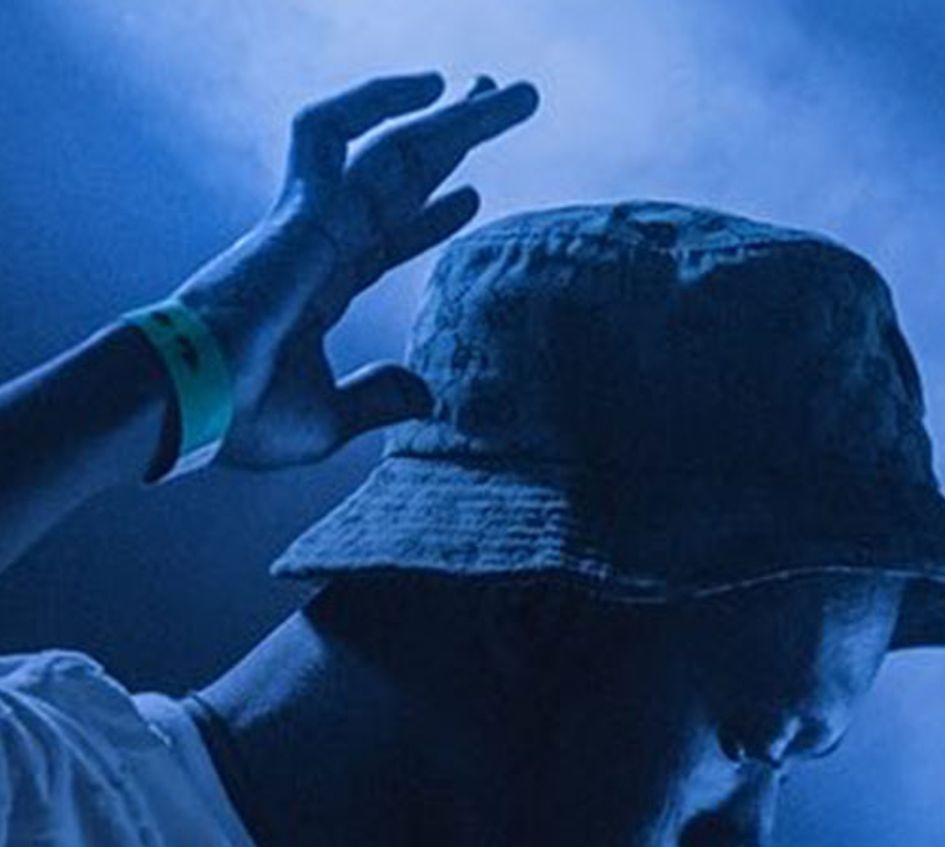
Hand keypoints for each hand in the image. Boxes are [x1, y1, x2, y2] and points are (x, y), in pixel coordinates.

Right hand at [172, 71, 538, 470]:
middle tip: (502, 102)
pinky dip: (380, 103)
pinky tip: (431, 88)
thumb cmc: (245, 419)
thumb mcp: (331, 418)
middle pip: (398, 177)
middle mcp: (319, 242)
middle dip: (450, 140)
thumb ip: (375, 399)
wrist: (197, 405)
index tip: (473, 194)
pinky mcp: (301, 212)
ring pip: (387, 148)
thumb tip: (424, 395)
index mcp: (320, 285)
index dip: (430, 216)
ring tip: (505, 90)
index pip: (387, 238)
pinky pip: (335, 135)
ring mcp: (310, 222)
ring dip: (448, 117)